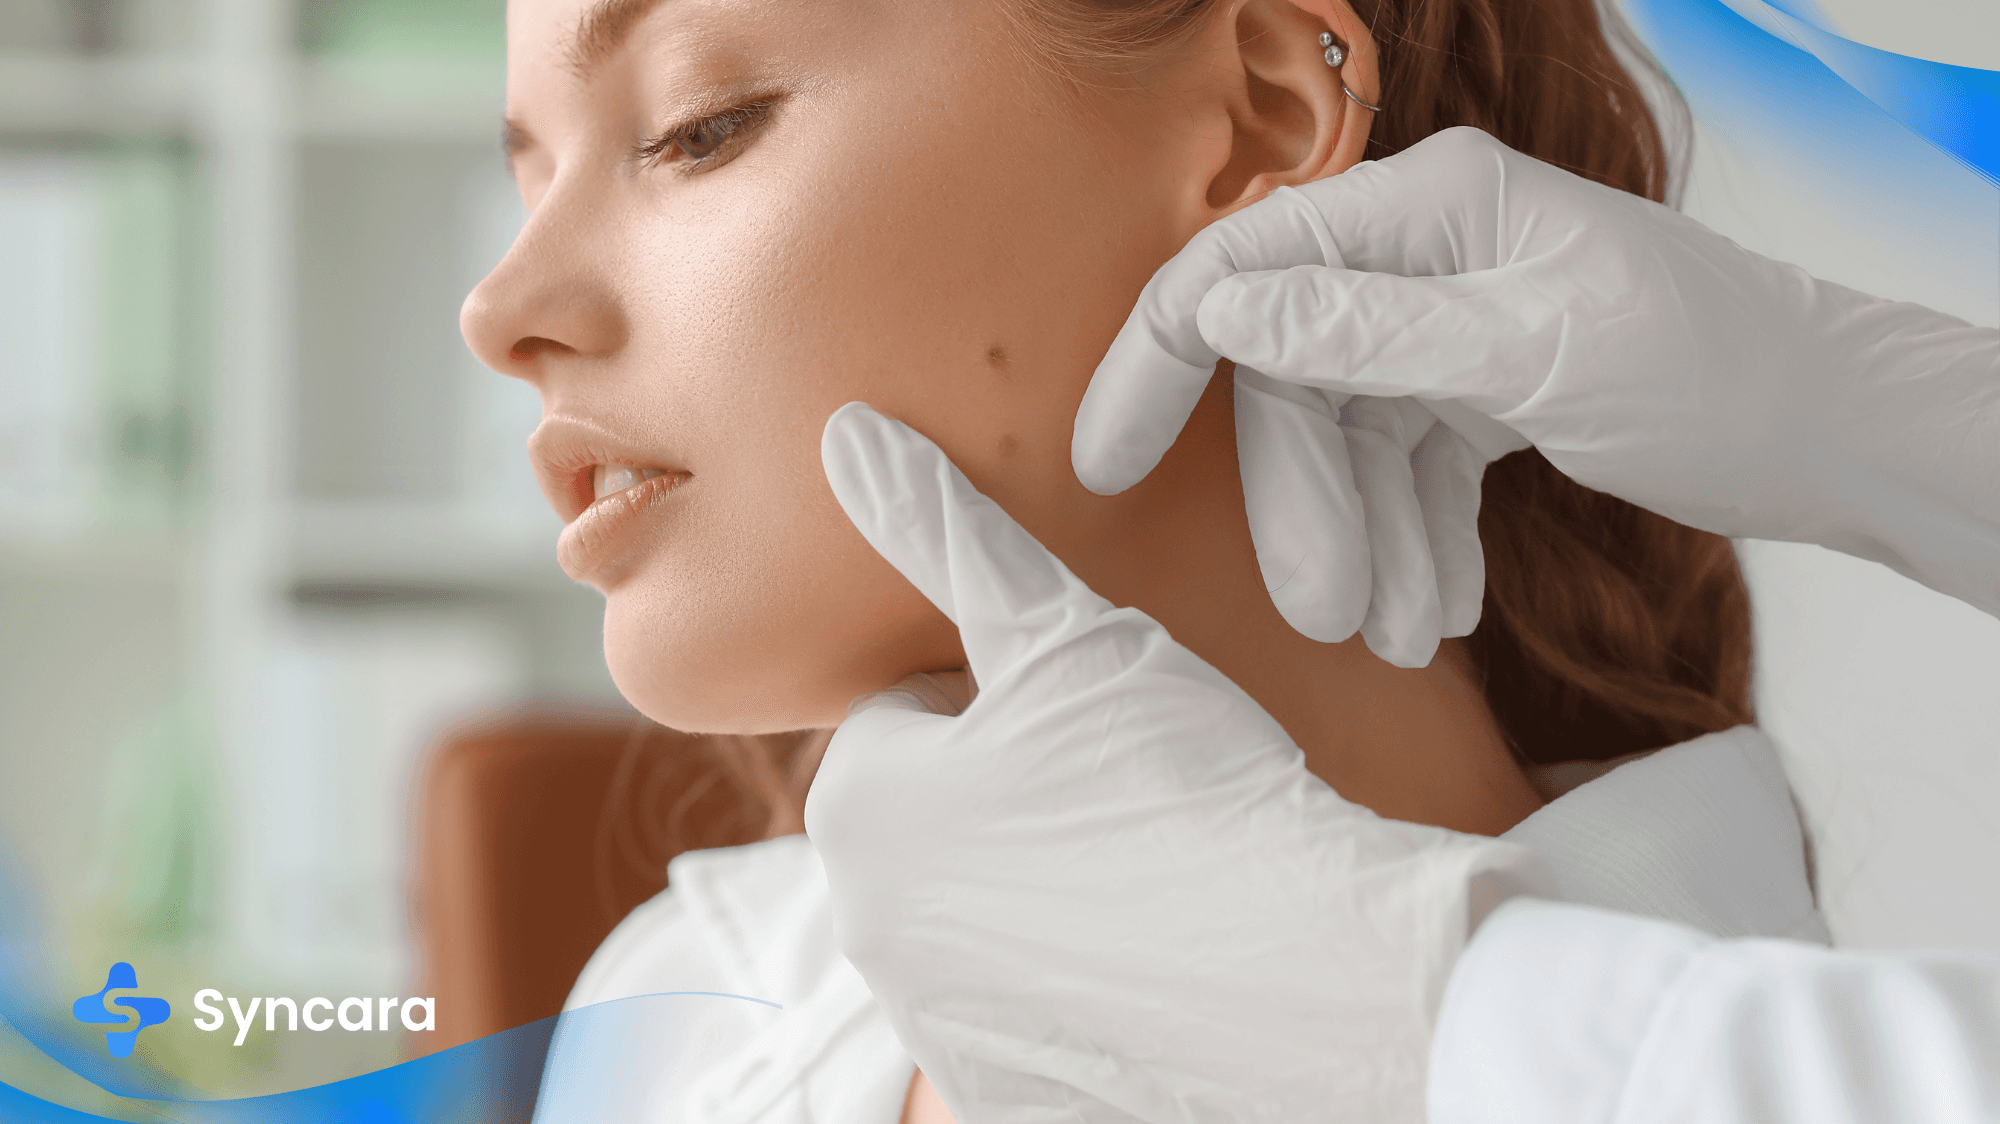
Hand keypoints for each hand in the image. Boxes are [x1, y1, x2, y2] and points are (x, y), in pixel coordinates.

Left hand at [807, 401, 1550, 1123]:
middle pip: (939, 819)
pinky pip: (1030, 1009)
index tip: (1089, 712)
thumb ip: (948, 532)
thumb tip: (846, 434)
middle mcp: (865, 933)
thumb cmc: (1180, 782)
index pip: (912, 714)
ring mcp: (935, 1026)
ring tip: (1159, 863)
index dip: (1006, 694)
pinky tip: (1164, 954)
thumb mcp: (1062, 632)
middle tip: (1131, 782)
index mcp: (858, 810)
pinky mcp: (1010, 1097)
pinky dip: (1081, 981)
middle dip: (1014, 791)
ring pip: (984, 913)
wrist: (1313, 973)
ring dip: (1047, 884)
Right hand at [1078, 125, 1999, 626]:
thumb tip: (1218, 310)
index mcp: (1430, 206)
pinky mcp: (1481, 385)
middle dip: (1308, 505)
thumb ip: (1368, 330)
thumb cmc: (1715, 369)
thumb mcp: (1532, 352)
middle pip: (1297, 382)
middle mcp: (1426, 252)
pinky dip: (1415, 537)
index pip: (1243, 272)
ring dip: (1367, 541)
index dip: (1160, 365)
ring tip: (1406, 637)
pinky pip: (1408, 465)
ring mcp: (1451, 320)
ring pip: (1351, 439)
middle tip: (1323, 615)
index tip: (1107, 464)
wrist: (1836, 431)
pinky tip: (1441, 607)